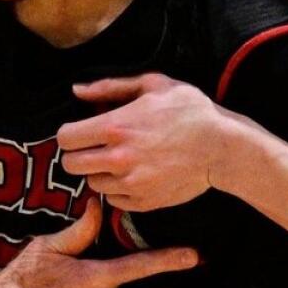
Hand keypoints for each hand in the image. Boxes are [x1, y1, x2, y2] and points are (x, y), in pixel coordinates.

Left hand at [58, 74, 230, 211]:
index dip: (70, 133)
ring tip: (118, 159)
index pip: (65, 138)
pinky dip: (117, 189)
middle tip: (94, 147)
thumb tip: (76, 91)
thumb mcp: (152, 84)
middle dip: (78, 154)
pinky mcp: (142, 202)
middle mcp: (118, 158)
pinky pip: (113, 200)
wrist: (222, 147)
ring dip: (98, 172)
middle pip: (70, 165)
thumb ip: (109, 87)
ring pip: (91, 184)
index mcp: (116, 126)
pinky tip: (133, 174)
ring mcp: (130, 184)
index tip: (82, 131)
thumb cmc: (189, 110)